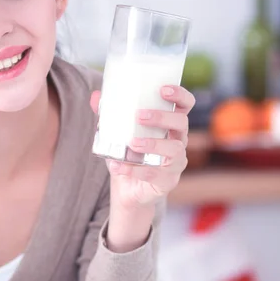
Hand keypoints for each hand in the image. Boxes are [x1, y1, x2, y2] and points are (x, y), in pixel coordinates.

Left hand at [90, 84, 195, 209]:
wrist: (126, 190)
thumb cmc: (128, 156)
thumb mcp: (117, 134)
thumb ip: (108, 115)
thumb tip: (95, 96)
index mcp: (170, 126)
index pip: (184, 106)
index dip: (179, 95)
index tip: (163, 89)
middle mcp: (178, 142)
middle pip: (181, 124)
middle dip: (162, 117)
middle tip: (139, 115)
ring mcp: (175, 163)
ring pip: (174, 150)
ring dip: (153, 144)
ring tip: (133, 143)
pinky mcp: (167, 181)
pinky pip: (154, 175)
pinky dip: (134, 170)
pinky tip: (117, 166)